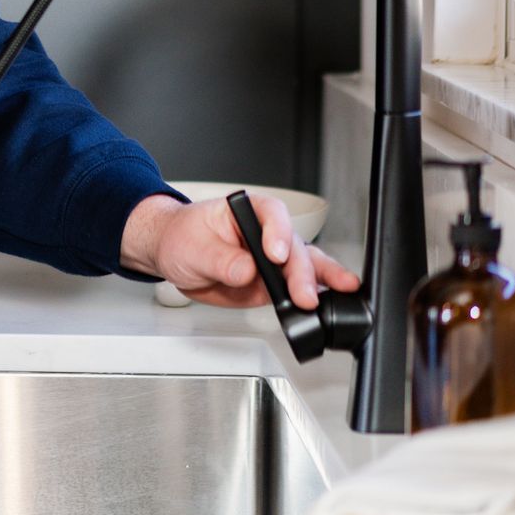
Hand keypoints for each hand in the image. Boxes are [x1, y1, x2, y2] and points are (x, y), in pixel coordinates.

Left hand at [123, 192, 358, 309]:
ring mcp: (270, 260)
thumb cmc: (181, 238)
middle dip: (301, 270)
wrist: (172, 257)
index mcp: (246, 212)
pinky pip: (295, 289)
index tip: (274, 255)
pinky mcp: (270, 284)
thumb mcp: (193, 247)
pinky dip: (314, 295)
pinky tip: (327, 302)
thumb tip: (247, 271)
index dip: (277, 232)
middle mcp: (264, 233)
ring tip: (341, 289)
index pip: (271, 214)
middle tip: (303, 293)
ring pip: (305, 265)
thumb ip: (221, 259)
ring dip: (321, 279)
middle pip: (292, 245)